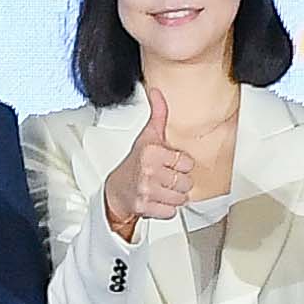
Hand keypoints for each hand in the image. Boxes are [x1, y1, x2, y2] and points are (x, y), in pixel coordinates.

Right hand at [102, 115, 202, 238]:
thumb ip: (158, 114)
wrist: (117, 190)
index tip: (169, 163)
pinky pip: (172, 212)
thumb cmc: (136, 162)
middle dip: (178, 182)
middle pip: (186, 182)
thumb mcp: (148, 136)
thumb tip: (157, 91)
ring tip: (162, 189)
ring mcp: (146, 190)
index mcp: (151, 151)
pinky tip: (158, 200)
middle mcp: (148, 170)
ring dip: (174, 196)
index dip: (181, 165)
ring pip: (181, 198)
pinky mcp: (145, 207)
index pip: (187, 162)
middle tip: (165, 178)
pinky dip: (166, 209)